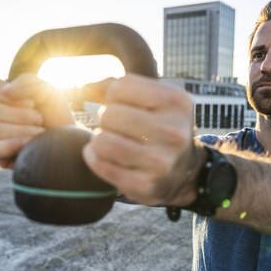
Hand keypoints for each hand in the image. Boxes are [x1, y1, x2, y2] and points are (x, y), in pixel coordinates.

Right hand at [0, 73, 74, 167]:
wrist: (67, 141)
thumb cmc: (56, 115)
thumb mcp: (47, 91)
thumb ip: (27, 83)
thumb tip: (6, 91)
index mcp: (2, 95)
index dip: (12, 96)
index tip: (32, 102)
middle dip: (21, 115)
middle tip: (39, 119)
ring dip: (20, 130)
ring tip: (39, 132)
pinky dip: (12, 145)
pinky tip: (29, 144)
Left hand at [82, 74, 199, 205]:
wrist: (184, 173)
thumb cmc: (160, 130)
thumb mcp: (155, 101)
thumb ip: (121, 88)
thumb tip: (86, 88)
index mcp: (177, 103)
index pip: (123, 86)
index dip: (113, 95)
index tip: (122, 106)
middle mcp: (174, 132)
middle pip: (110, 114)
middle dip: (106, 119)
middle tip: (116, 128)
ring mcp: (161, 161)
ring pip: (104, 141)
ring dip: (98, 140)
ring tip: (108, 141)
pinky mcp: (146, 184)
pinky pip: (102, 165)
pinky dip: (94, 158)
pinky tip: (101, 156)